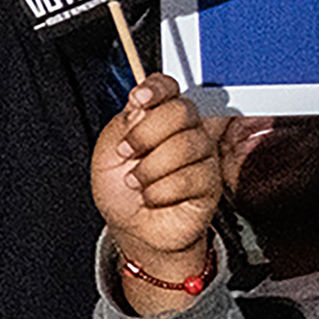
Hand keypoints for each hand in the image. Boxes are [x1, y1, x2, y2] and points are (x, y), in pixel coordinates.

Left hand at [93, 75, 230, 313]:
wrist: (133, 231)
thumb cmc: (120, 191)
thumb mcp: (107, 154)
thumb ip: (123, 125)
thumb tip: (142, 102)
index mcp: (157, 118)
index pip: (168, 87)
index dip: (157, 88)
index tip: (139, 99)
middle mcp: (184, 131)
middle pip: (181, 111)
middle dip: (146, 134)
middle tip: (128, 154)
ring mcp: (201, 155)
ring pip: (185, 145)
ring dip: (150, 170)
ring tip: (138, 183)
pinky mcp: (210, 182)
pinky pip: (190, 177)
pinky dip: (161, 192)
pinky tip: (154, 198)